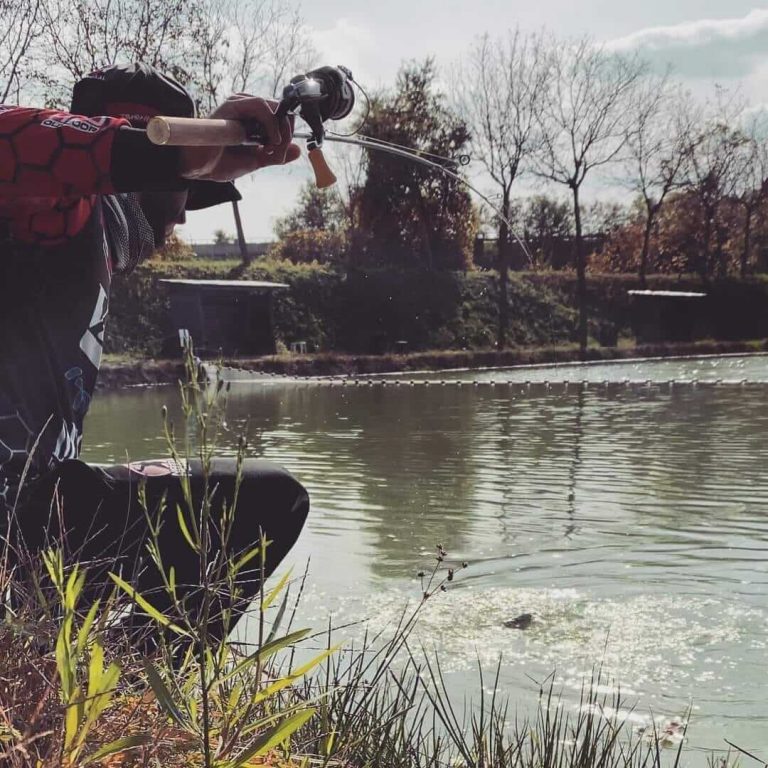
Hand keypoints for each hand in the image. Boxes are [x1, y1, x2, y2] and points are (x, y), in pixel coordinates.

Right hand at [178, 96, 300, 181]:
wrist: (199, 167)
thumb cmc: (222, 161)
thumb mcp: (257, 160)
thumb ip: (276, 155)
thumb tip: (298, 151)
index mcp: (254, 118)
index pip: (282, 115)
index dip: (289, 132)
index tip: (281, 153)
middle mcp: (248, 107)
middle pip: (282, 110)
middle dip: (287, 133)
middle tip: (277, 152)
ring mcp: (241, 104)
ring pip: (275, 107)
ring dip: (280, 131)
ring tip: (270, 149)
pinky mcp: (233, 104)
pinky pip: (261, 106)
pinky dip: (271, 124)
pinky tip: (269, 141)